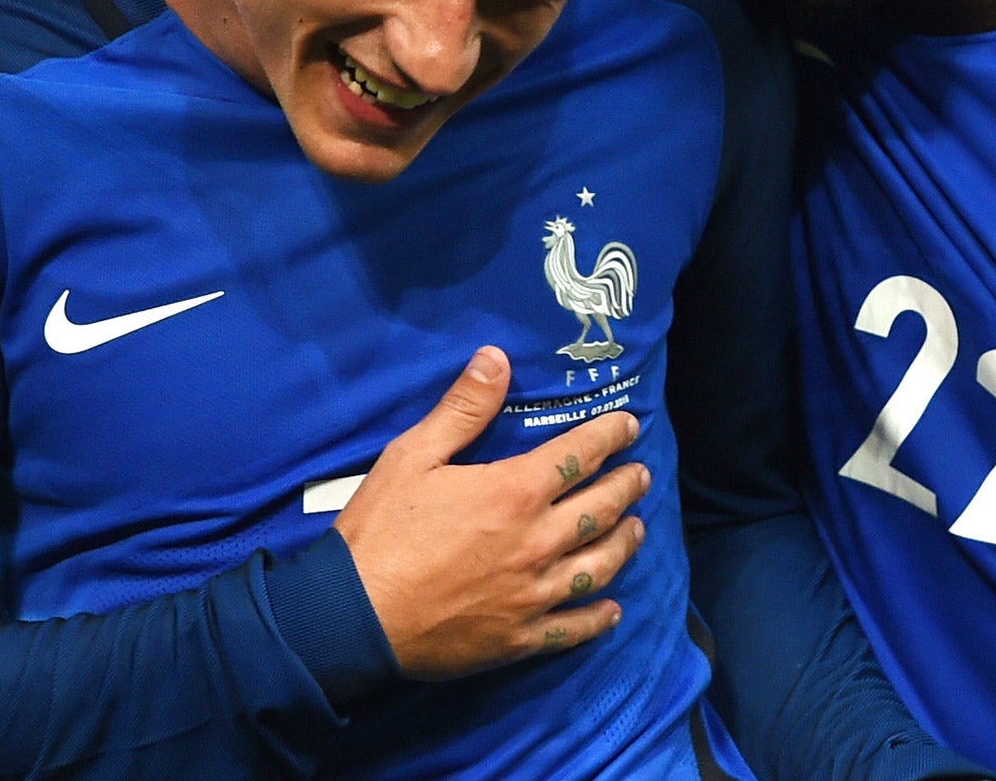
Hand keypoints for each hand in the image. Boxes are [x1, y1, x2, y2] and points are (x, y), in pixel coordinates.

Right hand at [333, 346, 650, 679]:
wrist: (354, 617)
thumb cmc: (381, 530)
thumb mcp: (413, 455)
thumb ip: (462, 408)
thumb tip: (497, 357)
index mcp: (515, 492)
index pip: (580, 454)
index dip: (610, 435)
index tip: (630, 425)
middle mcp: (537, 542)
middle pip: (601, 508)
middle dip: (627, 486)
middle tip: (642, 474)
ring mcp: (533, 594)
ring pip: (599, 566)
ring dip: (624, 543)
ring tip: (637, 528)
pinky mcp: (520, 638)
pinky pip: (573, 627)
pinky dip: (598, 617)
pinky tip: (613, 609)